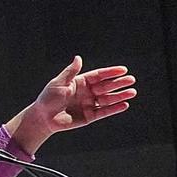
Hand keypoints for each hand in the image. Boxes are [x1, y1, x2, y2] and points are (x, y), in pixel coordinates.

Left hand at [14, 57, 136, 149]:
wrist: (43, 117)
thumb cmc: (49, 98)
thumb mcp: (59, 83)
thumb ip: (71, 72)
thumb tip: (79, 58)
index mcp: (81, 82)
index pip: (99, 76)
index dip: (111, 72)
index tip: (123, 70)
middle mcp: (87, 92)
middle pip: (106, 86)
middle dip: (119, 83)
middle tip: (131, 80)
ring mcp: (89, 104)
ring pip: (108, 99)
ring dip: (120, 96)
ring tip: (132, 92)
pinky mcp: (90, 116)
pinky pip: (104, 112)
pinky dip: (115, 109)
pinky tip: (125, 105)